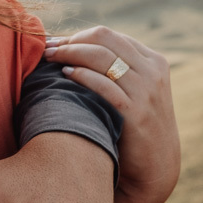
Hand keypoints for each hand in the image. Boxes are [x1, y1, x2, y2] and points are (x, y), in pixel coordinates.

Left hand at [44, 26, 179, 202]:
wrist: (155, 167)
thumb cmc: (134, 126)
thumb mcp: (136, 90)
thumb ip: (117, 69)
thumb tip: (76, 47)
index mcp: (153, 61)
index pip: (109, 35)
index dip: (77, 36)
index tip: (54, 43)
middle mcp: (152, 71)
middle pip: (103, 38)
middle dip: (70, 41)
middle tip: (47, 49)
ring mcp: (146, 91)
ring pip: (101, 56)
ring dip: (70, 53)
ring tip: (49, 59)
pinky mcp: (136, 112)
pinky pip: (104, 84)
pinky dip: (81, 75)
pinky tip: (65, 75)